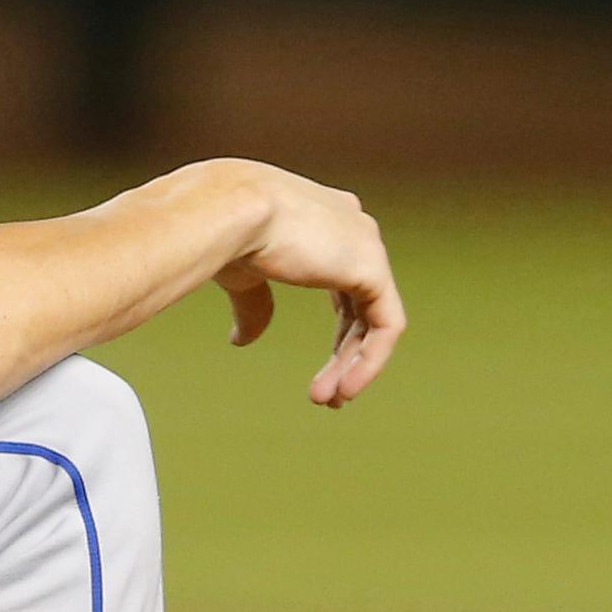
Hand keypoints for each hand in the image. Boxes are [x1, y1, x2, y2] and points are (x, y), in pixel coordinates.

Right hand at [208, 162, 406, 405]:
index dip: (339, 329)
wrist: (228, 211)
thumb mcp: (243, 275)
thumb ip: (256, 305)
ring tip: (331, 400)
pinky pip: (386, 326)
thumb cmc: (225, 232)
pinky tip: (345, 388)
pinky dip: (369, 361)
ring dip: (353, 366)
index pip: (344, 280)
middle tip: (328, 396)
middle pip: (360, 304)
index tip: (323, 369)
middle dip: (345, 355)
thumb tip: (244, 341)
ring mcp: (366, 244)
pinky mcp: (373, 268)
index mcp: (325, 219)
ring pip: (374, 319)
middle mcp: (353, 227)